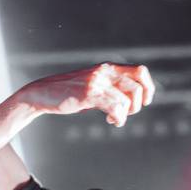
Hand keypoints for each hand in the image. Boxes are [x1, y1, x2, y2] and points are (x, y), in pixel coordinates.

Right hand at [23, 63, 154, 126]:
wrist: (43, 93)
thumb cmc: (67, 94)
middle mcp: (104, 72)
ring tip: (114, 119)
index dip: (148, 88)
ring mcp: (97, 83)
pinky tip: (111, 121)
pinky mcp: (89, 94)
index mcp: (107, 68)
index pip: (141, 71)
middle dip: (137, 105)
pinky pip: (114, 107)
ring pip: (127, 99)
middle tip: (124, 113)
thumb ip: (108, 89)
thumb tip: (128, 102)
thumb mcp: (91, 87)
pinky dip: (118, 118)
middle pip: (137, 87)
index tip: (144, 102)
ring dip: (125, 114)